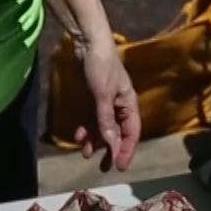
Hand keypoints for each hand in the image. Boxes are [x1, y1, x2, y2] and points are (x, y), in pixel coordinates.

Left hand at [73, 42, 140, 170]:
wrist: (88, 42)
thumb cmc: (101, 67)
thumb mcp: (103, 96)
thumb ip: (106, 121)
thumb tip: (111, 144)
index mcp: (129, 103)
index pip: (131, 133)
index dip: (126, 150)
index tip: (119, 166)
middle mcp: (120, 104)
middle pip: (118, 132)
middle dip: (111, 149)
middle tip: (104, 167)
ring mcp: (106, 100)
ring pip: (103, 126)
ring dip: (96, 140)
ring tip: (85, 153)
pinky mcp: (94, 96)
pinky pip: (93, 118)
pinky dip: (87, 127)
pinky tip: (78, 135)